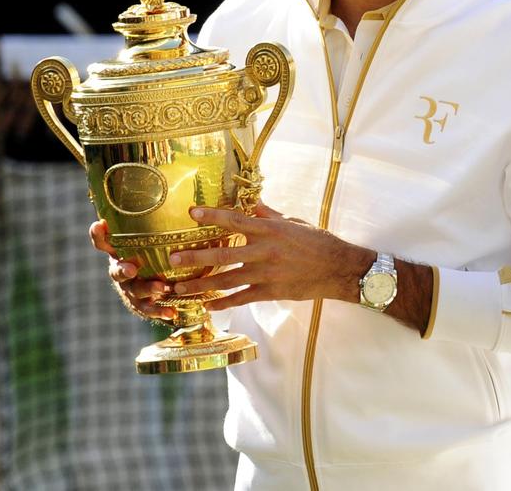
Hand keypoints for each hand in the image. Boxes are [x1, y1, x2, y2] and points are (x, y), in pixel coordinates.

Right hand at [88, 219, 174, 319]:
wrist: (158, 280)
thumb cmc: (155, 249)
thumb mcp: (154, 234)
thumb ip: (156, 220)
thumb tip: (177, 187)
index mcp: (119, 251)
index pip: (102, 242)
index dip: (98, 234)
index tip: (100, 224)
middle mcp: (120, 269)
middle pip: (116, 271)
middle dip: (122, 268)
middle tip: (132, 267)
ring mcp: (129, 288)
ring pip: (133, 291)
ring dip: (146, 290)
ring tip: (161, 289)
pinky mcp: (140, 304)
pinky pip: (148, 309)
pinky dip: (159, 310)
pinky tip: (171, 312)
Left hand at [166, 202, 371, 308]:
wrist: (338, 268)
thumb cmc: (318, 242)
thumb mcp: (295, 223)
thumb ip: (271, 216)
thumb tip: (254, 204)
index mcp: (271, 230)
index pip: (236, 220)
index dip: (213, 216)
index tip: (192, 213)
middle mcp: (265, 251)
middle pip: (223, 255)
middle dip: (195, 258)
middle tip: (172, 259)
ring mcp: (266, 274)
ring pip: (226, 280)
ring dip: (201, 285)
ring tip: (180, 288)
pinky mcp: (271, 291)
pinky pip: (242, 298)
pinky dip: (223, 303)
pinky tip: (208, 306)